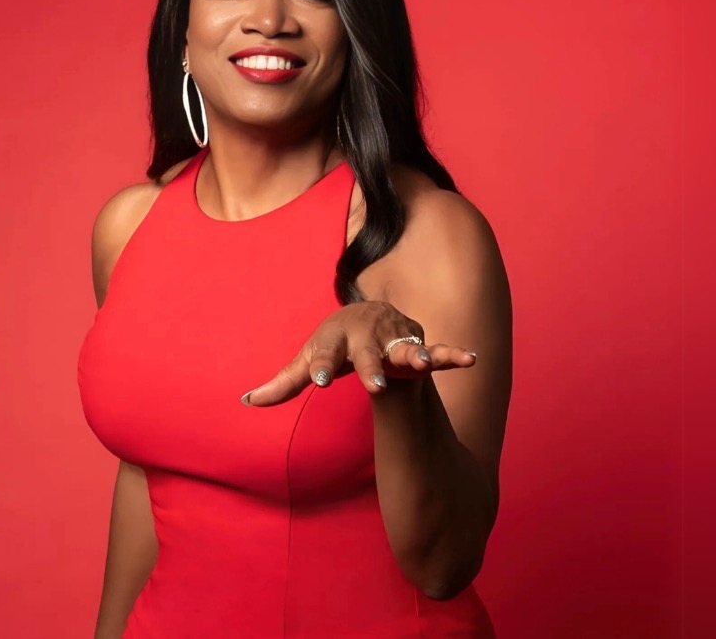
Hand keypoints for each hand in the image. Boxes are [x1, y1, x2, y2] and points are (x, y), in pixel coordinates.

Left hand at [241, 301, 476, 406]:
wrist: (366, 314)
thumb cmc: (332, 343)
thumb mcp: (307, 360)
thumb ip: (282, 384)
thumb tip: (245, 401)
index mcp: (334, 339)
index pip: (325, 355)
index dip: (322, 366)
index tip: (319, 381)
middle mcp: (365, 337)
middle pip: (367, 353)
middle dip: (371, 367)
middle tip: (375, 387)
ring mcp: (394, 339)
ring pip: (405, 349)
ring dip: (415, 356)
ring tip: (425, 365)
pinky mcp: (418, 344)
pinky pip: (438, 350)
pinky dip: (453, 354)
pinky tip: (470, 359)